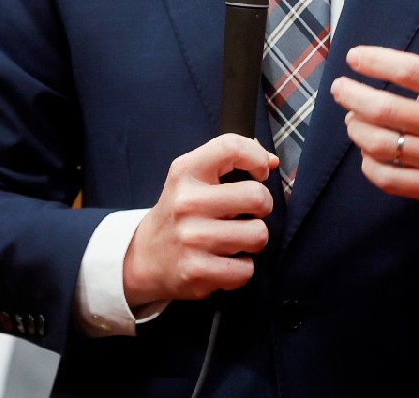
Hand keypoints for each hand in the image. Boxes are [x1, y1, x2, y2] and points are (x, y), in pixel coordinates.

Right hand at [121, 134, 276, 308]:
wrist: (146, 257)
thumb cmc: (180, 213)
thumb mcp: (192, 178)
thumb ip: (230, 162)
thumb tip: (273, 161)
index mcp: (185, 172)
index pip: (232, 147)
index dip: (257, 158)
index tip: (259, 173)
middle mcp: (187, 202)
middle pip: (257, 197)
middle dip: (262, 207)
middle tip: (246, 213)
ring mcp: (192, 238)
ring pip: (258, 235)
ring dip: (252, 240)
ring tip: (233, 239)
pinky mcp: (197, 270)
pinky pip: (246, 269)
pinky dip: (241, 268)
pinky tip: (223, 261)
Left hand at [329, 0, 418, 219]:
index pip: (411, 71)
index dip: (377, 60)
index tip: (354, 56)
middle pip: (388, 111)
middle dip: (353, 96)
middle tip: (339, 88)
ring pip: (383, 145)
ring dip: (357, 129)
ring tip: (351, 117)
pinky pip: (389, 178)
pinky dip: (368, 164)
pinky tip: (366, 150)